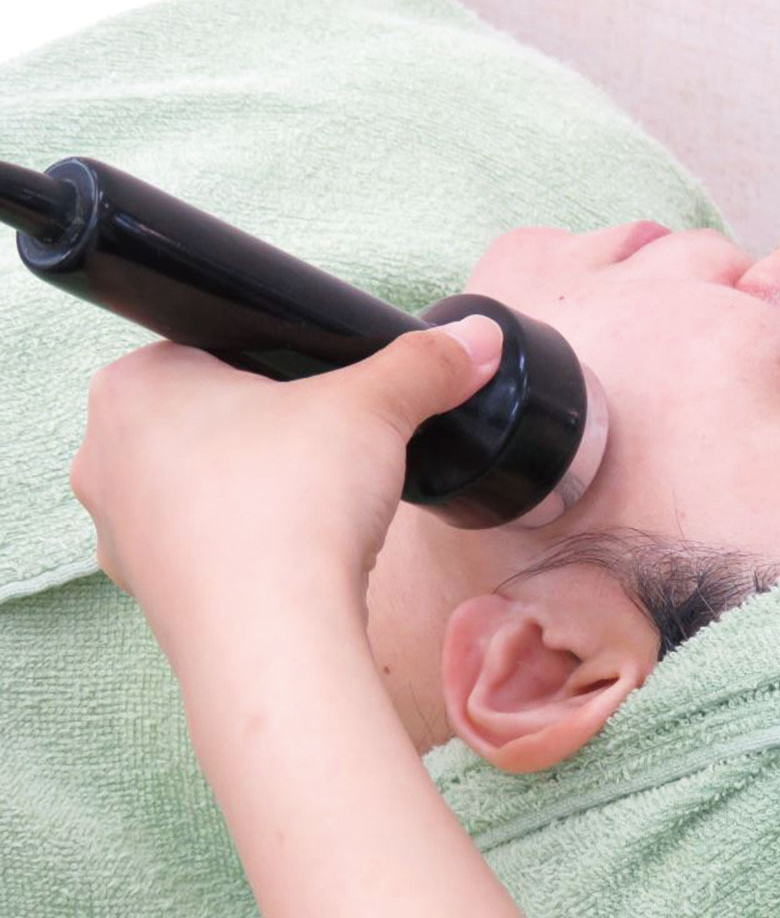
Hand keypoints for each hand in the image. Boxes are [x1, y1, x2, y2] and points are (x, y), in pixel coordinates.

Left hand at [69, 315, 502, 659]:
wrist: (276, 642)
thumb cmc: (293, 506)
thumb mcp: (375, 408)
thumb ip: (423, 363)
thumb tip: (477, 337)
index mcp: (131, 385)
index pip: (210, 345)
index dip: (280, 363)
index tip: (325, 391)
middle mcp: (103, 455)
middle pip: (207, 417)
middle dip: (270, 429)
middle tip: (326, 446)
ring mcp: (119, 533)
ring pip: (204, 486)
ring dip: (258, 490)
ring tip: (316, 505)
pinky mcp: (150, 594)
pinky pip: (207, 548)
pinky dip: (250, 546)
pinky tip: (297, 555)